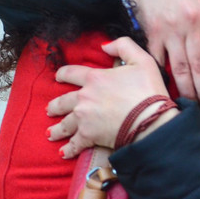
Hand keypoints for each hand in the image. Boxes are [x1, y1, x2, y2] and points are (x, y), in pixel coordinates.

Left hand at [48, 37, 175, 158]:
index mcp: (95, 78)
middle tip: (50, 109)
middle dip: (55, 106)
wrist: (149, 119)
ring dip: (57, 129)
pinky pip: (74, 143)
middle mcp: (84, 97)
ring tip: (51, 133)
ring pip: (64, 123)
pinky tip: (64, 152)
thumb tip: (105, 46)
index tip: (58, 77)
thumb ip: (123, 46)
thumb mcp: (141, 59)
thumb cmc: (148, 90)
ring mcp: (84, 117)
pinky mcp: (88, 136)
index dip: (63, 74)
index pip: (72, 73)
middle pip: (63, 100)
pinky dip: (68, 149)